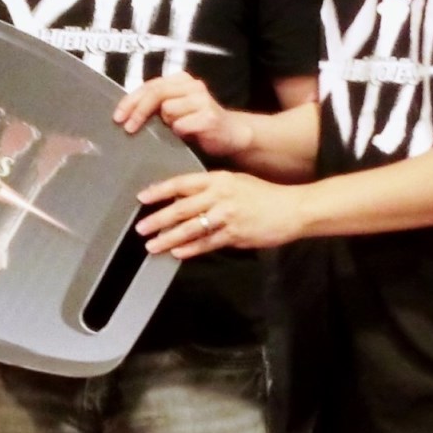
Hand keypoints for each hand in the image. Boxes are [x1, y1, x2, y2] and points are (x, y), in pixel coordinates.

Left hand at [113, 73, 252, 156]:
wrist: (231, 135)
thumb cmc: (197, 124)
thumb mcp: (174, 110)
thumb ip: (155, 105)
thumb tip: (124, 114)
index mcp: (180, 80)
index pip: (149, 86)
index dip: (130, 101)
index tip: (117, 117)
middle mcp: (192, 85)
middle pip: (155, 93)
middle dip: (138, 111)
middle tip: (127, 128)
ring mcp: (202, 99)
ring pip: (168, 110)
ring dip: (166, 125)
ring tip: (178, 131)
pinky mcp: (209, 116)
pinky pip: (181, 126)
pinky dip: (180, 133)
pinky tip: (189, 136)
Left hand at [137, 168, 306, 253]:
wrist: (292, 208)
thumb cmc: (264, 195)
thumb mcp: (236, 182)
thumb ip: (211, 188)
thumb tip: (183, 197)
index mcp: (219, 179)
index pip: (182, 183)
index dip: (160, 190)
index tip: (142, 197)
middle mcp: (220, 195)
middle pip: (182, 208)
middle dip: (158, 219)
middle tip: (140, 228)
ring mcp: (227, 216)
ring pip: (191, 228)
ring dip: (169, 238)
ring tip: (153, 245)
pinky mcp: (235, 234)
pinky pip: (208, 243)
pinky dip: (191, 249)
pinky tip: (177, 253)